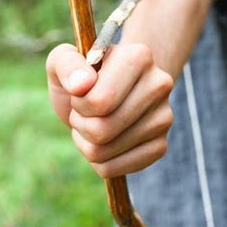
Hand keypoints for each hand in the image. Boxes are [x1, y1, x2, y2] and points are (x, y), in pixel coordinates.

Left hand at [46, 43, 172, 177]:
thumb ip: (66, 64)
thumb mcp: (62, 60)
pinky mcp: (160, 145)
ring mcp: (164, 117)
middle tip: (83, 110)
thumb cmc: (80, 74)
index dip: (79, 103)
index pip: (100, 101)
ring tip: (92, 122)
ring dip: (86, 142)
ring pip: (106, 152)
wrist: (104, 90)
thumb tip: (80, 85)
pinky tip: (102, 141)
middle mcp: (159, 85)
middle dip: (81, 123)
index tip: (80, 92)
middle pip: (103, 130)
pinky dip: (98, 160)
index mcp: (139, 57)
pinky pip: (116, 169)